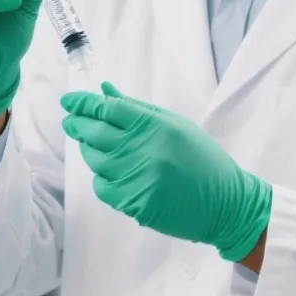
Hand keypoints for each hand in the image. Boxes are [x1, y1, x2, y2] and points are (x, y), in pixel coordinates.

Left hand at [60, 83, 271, 262]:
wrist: (225, 204)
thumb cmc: (202, 160)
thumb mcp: (176, 125)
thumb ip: (138, 109)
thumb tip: (105, 91)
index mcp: (156, 127)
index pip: (109, 109)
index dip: (84, 103)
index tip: (69, 101)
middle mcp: (144, 151)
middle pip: (95, 132)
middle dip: (77, 123)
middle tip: (70, 120)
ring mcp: (137, 178)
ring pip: (95, 160)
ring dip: (88, 149)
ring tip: (91, 144)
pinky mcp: (133, 203)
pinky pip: (102, 187)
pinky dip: (101, 178)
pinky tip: (110, 172)